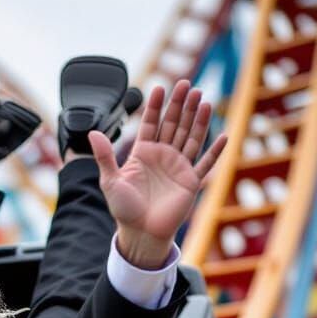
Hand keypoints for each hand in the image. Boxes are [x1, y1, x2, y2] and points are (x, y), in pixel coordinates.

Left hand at [89, 81, 226, 268]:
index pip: (151, 123)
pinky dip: (215, 151)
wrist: (140, 233)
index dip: (155, 106)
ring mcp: (178, 167)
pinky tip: (224, 135)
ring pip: (191, 137)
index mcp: (143, 153)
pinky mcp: (191, 181)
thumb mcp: (110, 181)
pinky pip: (206, 163)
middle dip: (180, 105)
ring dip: (198, 119)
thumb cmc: (124, 209)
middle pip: (173, 124)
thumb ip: (104, 156)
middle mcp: (162, 156)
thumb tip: (92, 133)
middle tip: (186, 84)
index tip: (159, 87)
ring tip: (202, 99)